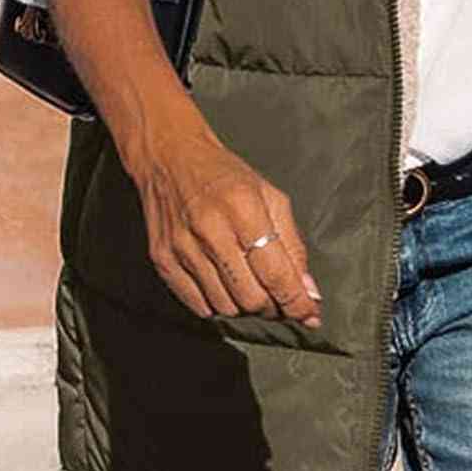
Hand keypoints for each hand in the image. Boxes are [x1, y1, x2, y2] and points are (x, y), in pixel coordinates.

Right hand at [131, 123, 322, 327]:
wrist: (170, 158)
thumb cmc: (224, 176)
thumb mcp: (269, 196)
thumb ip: (292, 244)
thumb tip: (308, 291)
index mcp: (243, 208)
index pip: (275, 272)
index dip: (295, 301)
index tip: (308, 313)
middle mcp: (210, 229)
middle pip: (250, 297)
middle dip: (272, 306)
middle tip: (278, 297)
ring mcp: (183, 248)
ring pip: (226, 306)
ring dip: (245, 307)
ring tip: (250, 286)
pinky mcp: (163, 260)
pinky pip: (198, 305)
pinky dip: (218, 304)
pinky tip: (224, 285)